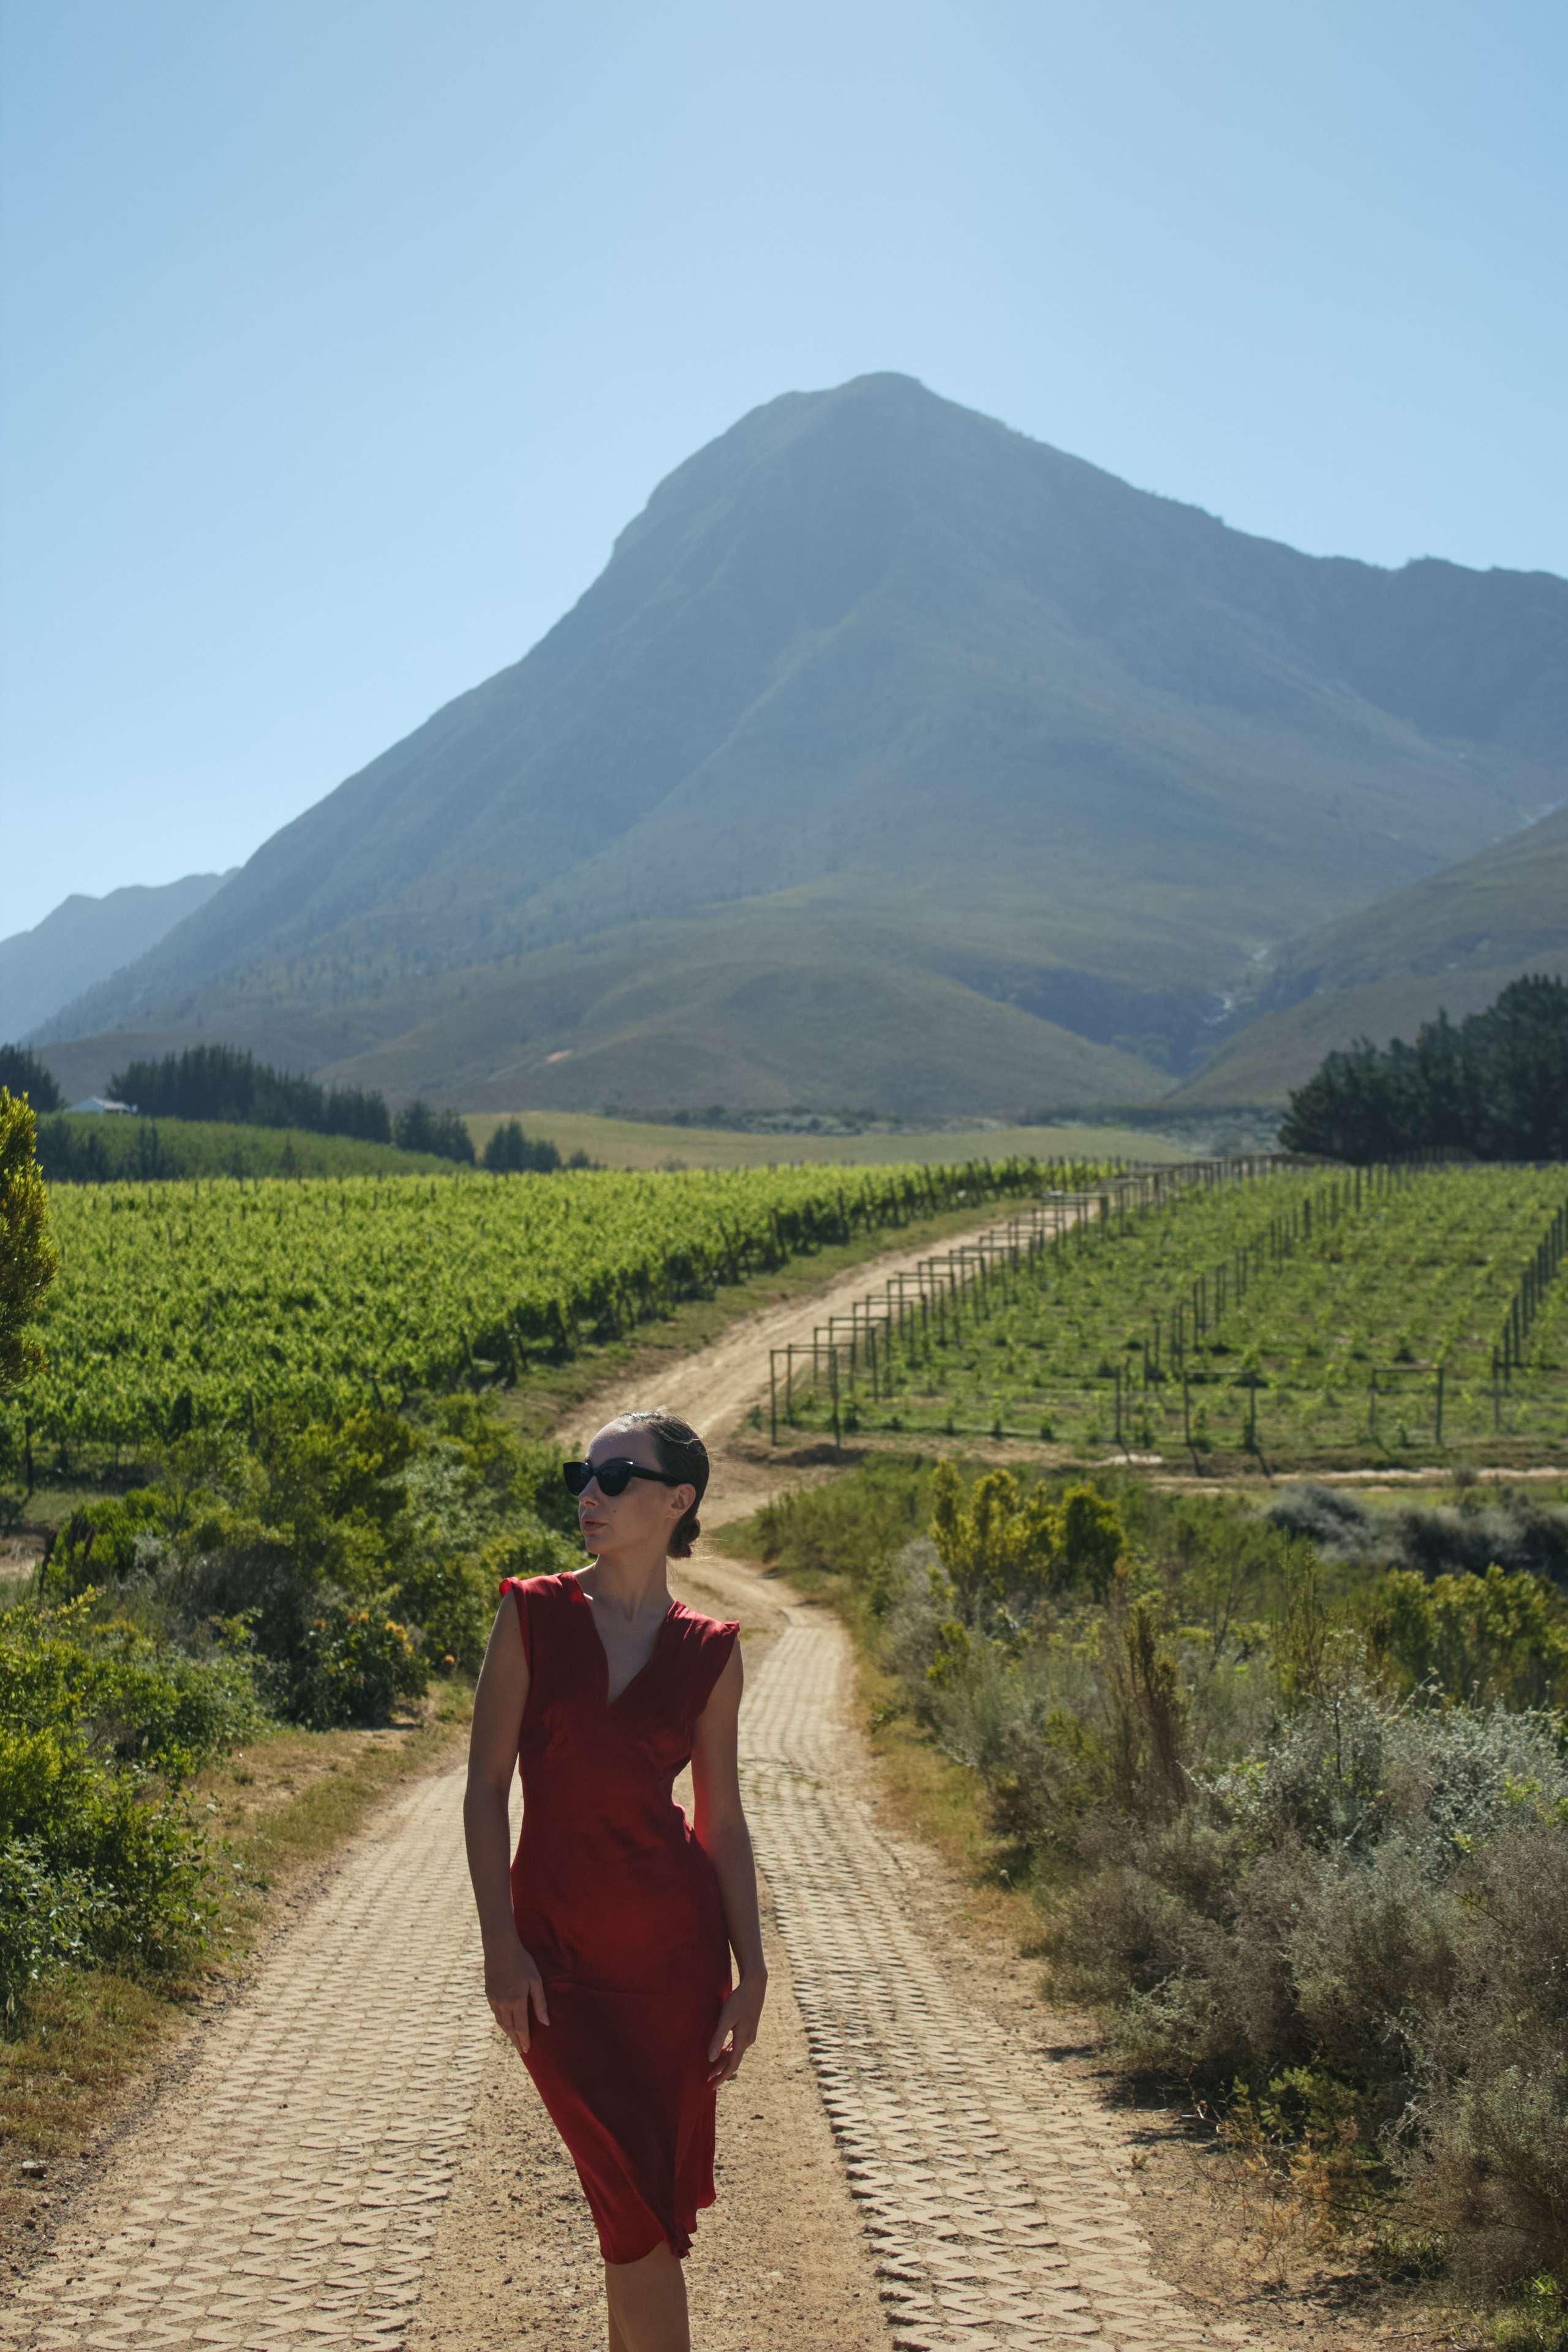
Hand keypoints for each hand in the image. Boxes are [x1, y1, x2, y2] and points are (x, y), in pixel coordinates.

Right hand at [484, 1936, 549, 2054]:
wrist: (500, 1948)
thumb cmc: (522, 1962)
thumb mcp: (535, 1980)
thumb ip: (540, 2002)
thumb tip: (546, 2023)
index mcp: (517, 2001)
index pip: (521, 2028)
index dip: (524, 2040)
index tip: (527, 2050)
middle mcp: (503, 2004)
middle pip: (509, 2028)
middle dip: (515, 2041)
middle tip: (521, 2050)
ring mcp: (494, 1999)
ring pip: (501, 2022)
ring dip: (507, 2033)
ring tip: (514, 2040)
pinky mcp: (489, 1994)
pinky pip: (495, 2013)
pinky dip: (501, 2022)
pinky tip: (504, 2022)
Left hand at [707, 1973, 765, 2084]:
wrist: (755, 1986)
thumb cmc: (738, 2001)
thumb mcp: (725, 2019)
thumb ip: (717, 2039)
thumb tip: (710, 2059)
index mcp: (742, 2041)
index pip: (731, 2066)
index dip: (721, 2077)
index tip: (711, 2086)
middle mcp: (748, 2040)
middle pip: (733, 2061)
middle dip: (720, 2070)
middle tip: (707, 2078)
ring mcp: (750, 2034)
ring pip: (736, 2053)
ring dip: (724, 2060)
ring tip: (712, 2066)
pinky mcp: (749, 2028)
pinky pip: (738, 2045)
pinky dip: (729, 2051)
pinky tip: (723, 2050)